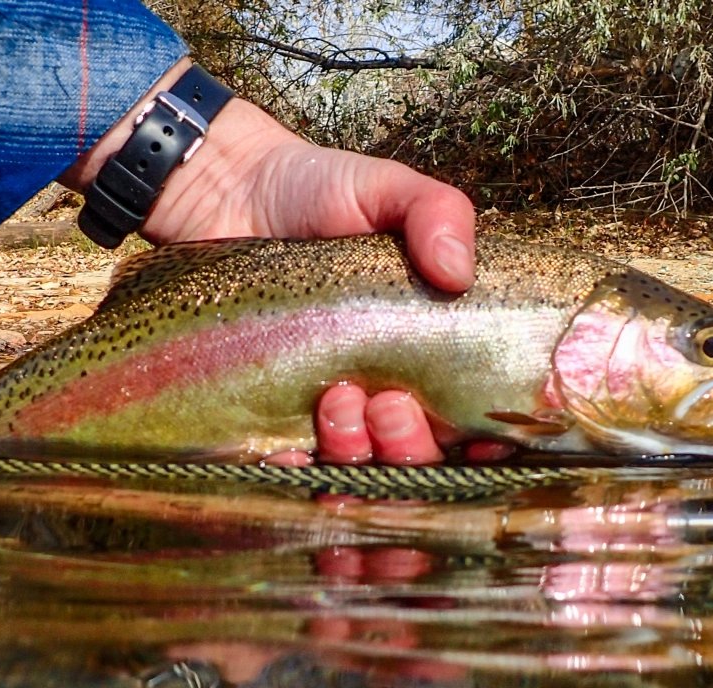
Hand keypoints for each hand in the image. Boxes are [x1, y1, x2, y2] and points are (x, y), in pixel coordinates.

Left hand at [61, 58, 477, 464]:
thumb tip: (459, 272)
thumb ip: (438, 212)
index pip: (472, 419)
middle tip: (389, 403)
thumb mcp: (389, 189)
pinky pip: (289, 469)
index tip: (478, 437)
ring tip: (337, 401)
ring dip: (357, 452)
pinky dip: (295, 473)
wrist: (228, 190)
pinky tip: (291, 454)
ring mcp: (325, 408)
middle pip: (418, 459)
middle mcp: (383, 389)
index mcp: (427, 349)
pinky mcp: (268, 414)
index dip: (484, 443)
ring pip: (357, 470)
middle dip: (411, 448)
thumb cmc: (317, 191)